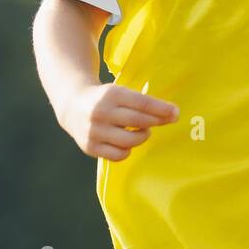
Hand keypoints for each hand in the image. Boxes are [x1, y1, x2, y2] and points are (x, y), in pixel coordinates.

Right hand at [61, 84, 178, 161]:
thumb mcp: (119, 93)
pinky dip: (127, 150)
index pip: (141, 103)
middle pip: (137, 121)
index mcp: (110, 94)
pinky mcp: (90, 146)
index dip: (161, 109)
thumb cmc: (105, 100)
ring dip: (142, 137)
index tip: (175, 113)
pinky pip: (118, 155)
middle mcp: (101, 112)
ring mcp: (95, 131)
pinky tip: (127, 143)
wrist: (72, 105)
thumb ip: (142, 103)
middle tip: (165, 121)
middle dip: (155, 122)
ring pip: (129, 141)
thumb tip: (172, 113)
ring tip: (143, 132)